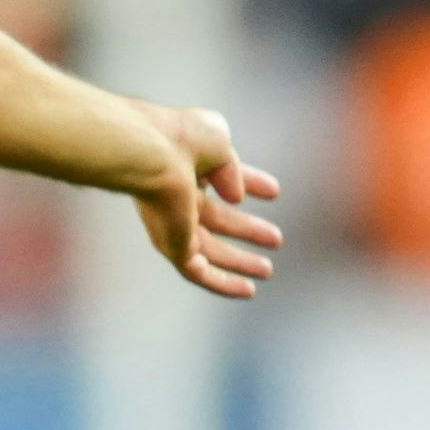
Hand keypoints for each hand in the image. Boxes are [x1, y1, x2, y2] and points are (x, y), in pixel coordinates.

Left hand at [131, 105, 281, 298]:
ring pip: (209, 251)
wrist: (153, 153)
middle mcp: (175, 196)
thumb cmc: (182, 138)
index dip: (249, 182)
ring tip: (267, 269)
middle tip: (276, 238)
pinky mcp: (172, 247)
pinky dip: (223, 284)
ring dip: (239, 261)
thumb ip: (231, 166)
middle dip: (246, 229)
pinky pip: (199, 273)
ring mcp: (172, 223)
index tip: (274, 191)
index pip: (221, 177)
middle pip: (217, 219)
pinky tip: (248, 290)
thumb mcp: (217, 139)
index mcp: (184, 164)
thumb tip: (237, 196)